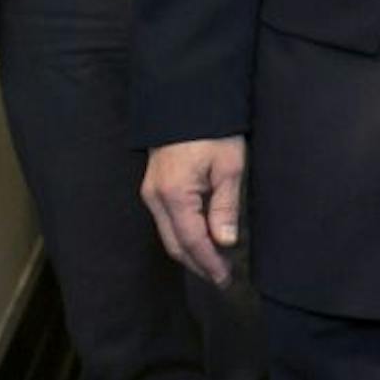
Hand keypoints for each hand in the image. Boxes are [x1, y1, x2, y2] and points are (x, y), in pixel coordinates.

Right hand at [141, 136, 245, 285]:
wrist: (186, 100)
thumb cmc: (213, 130)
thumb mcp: (229, 166)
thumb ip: (225, 206)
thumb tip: (224, 242)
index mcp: (175, 194)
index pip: (191, 241)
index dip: (208, 263)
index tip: (224, 278)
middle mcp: (156, 198)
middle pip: (175, 244)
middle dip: (198, 264)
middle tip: (221, 277)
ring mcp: (150, 193)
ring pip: (168, 234)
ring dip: (190, 251)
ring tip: (214, 263)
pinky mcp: (153, 187)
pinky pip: (166, 221)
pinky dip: (183, 235)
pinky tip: (200, 239)